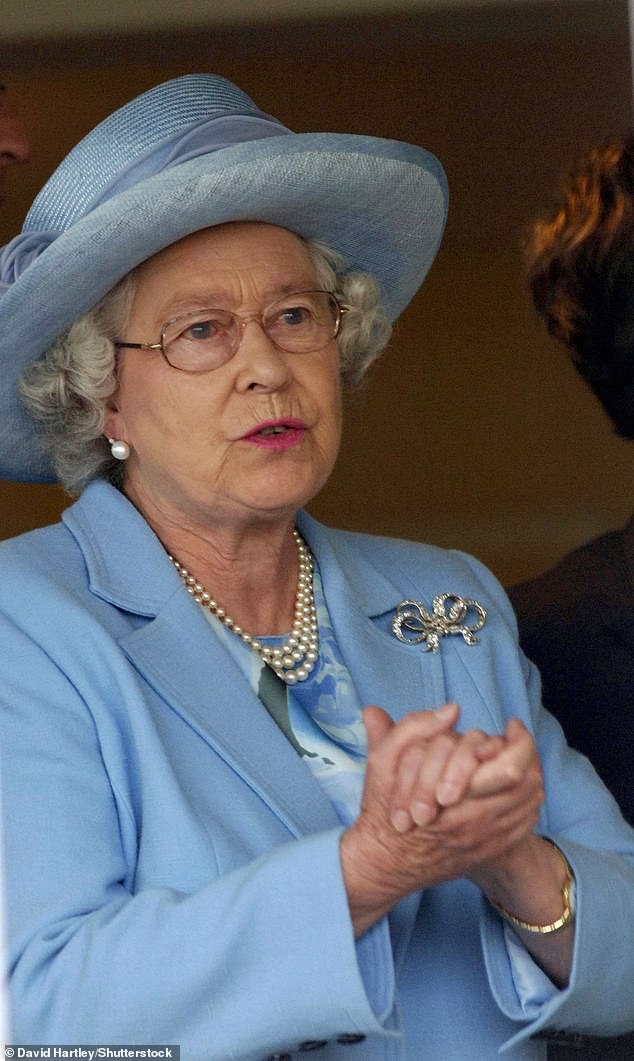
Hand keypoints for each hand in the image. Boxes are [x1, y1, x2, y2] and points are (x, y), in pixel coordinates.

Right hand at [340, 705, 543, 934]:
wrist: (384, 862)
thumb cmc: (382, 809)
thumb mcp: (383, 760)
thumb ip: (414, 727)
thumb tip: (452, 709)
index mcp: (454, 797)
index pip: (509, 766)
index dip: (518, 740)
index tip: (511, 725)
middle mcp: (477, 820)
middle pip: (527, 783)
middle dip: (526, 753)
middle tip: (517, 737)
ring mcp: (486, 838)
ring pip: (529, 802)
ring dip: (530, 774)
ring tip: (518, 757)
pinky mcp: (488, 850)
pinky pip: (524, 823)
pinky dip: (526, 800)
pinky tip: (516, 787)